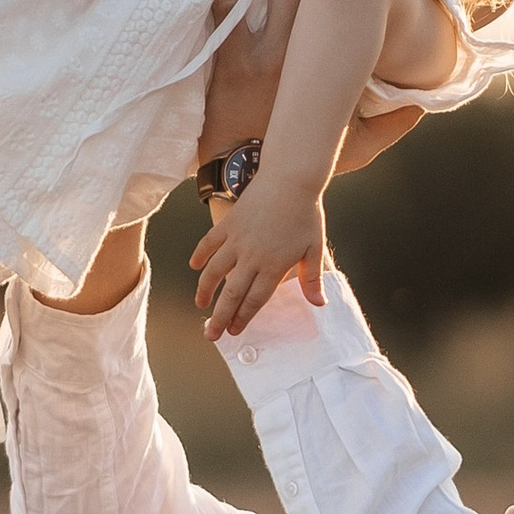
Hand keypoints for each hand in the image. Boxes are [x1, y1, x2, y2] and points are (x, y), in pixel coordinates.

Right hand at [190, 169, 327, 340]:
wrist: (291, 178)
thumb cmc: (306, 213)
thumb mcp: (314, 247)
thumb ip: (312, 278)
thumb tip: (318, 304)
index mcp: (274, 266)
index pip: (255, 299)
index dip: (243, 318)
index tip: (234, 331)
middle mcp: (252, 256)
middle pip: (232, 293)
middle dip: (220, 316)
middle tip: (211, 335)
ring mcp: (237, 239)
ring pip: (215, 271)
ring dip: (205, 290)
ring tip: (200, 304)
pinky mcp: (228, 222)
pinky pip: (209, 243)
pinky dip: (200, 255)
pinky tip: (195, 266)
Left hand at [200, 0, 424, 181]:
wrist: (246, 179)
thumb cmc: (301, 164)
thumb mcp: (356, 148)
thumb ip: (391, 127)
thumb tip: (422, 107)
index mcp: (327, 65)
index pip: (337, 1)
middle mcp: (295, 50)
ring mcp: (256, 53)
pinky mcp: (226, 61)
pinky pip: (224, 11)